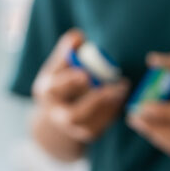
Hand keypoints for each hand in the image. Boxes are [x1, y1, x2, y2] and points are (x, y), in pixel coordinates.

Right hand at [32, 29, 128, 143]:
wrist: (57, 115)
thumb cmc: (62, 82)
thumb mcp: (59, 66)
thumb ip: (68, 51)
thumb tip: (78, 36)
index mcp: (47, 91)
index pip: (55, 88)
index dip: (69, 82)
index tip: (86, 75)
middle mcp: (56, 113)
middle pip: (74, 115)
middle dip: (95, 101)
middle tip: (114, 87)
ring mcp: (72, 128)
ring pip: (90, 123)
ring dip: (109, 106)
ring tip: (122, 88)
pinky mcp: (88, 134)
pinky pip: (102, 126)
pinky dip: (113, 111)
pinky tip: (121, 96)